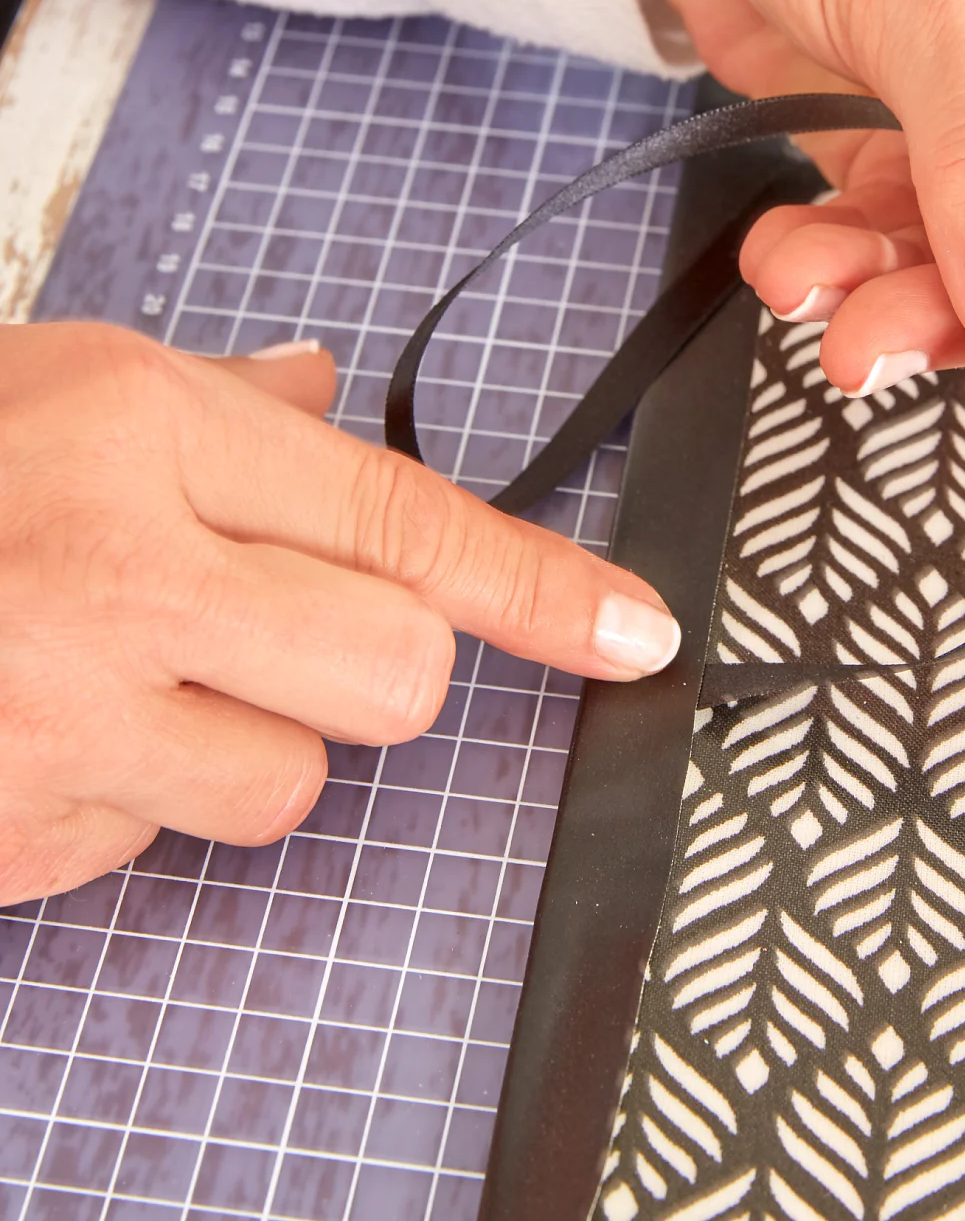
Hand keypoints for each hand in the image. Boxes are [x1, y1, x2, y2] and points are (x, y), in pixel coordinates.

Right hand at [0, 322, 679, 904]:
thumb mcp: (74, 386)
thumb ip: (227, 403)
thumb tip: (331, 385)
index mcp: (152, 434)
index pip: (409, 521)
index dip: (543, 587)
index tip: (641, 631)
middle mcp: (125, 578)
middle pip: (395, 679)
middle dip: (364, 663)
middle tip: (269, 619)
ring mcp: (66, 722)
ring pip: (289, 783)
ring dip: (239, 738)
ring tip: (126, 672)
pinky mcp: (19, 838)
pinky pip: (159, 841)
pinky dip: (131, 794)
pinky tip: (46, 725)